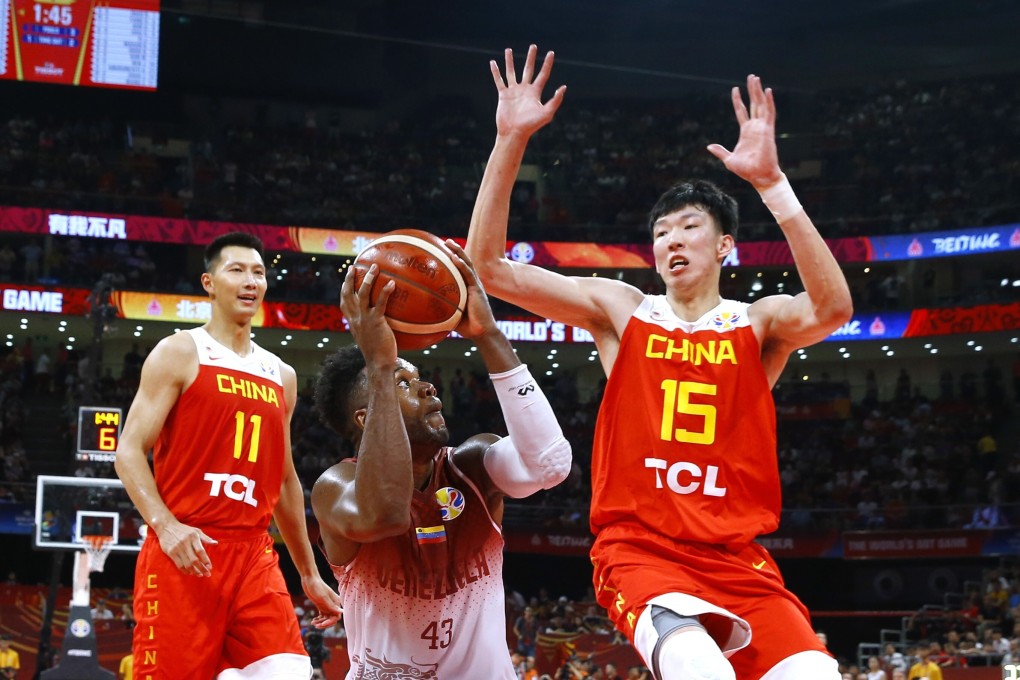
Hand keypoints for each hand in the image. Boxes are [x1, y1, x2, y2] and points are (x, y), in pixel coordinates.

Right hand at [155, 519, 215, 576]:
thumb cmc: (184, 530)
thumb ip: (206, 538)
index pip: (201, 551)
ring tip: (199, 574)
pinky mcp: (171, 553)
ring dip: (194, 571)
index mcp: (193, 537)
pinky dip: (185, 570)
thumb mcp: (196, 531)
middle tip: (207, 574)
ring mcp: (177, 549)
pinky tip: (190, 572)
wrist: (166, 527)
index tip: (210, 567)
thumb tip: (216, 543)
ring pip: (187, 564)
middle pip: (194, 560)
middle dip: (201, 568)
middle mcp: (185, 543)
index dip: (206, 560)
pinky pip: (179, 565)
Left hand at [301, 573, 342, 628]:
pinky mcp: (321, 605)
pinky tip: (313, 621)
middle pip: (331, 619)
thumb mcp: (323, 597)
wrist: (309, 580)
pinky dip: (318, 619)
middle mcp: (333, 604)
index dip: (330, 622)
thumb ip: (332, 606)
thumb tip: (342, 612)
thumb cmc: (316, 586)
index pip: (336, 617)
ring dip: (320, 622)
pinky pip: (322, 616)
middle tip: (316, 626)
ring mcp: (327, 605)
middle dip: (325, 623)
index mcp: (336, 602)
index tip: (322, 624)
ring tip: (313, 623)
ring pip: (326, 618)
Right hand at [340, 264, 396, 364]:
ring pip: (363, 294)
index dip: (344, 288)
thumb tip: (379, 319)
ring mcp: (364, 319)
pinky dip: (385, 292)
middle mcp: (355, 318)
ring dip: (368, 278)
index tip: (347, 276)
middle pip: (348, 293)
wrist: (378, 363)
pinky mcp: (376, 322)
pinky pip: (380, 303)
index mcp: (352, 322)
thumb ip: (369, 326)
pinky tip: (392, 284)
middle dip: (349, 278)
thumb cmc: (377, 353)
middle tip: (354, 266)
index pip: (344, 302)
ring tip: (374, 267)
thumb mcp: (369, 337)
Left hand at [444, 240, 496, 338]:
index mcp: (466, 288)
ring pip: (466, 263)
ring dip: (457, 252)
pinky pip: (468, 274)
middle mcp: (471, 283)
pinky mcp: (477, 289)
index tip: (440, 250)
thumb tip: (421, 309)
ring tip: (448, 242)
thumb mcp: (450, 314)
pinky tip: (454, 257)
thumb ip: (440, 308)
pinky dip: (461, 264)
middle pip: (463, 262)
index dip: (451, 259)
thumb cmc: (467, 327)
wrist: (482, 333)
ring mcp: (475, 285)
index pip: (458, 269)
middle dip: (454, 250)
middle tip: (443, 241)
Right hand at [491, 44, 565, 138]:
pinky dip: (496, 72)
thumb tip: (563, 87)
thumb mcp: (546, 114)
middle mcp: (525, 90)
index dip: (547, 64)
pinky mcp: (503, 95)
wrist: (514, 133)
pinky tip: (493, 62)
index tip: (551, 53)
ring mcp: (513, 91)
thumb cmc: (531, 126)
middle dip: (531, 58)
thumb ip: (555, 101)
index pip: (543, 74)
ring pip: (511, 72)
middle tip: (533, 46)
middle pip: (528, 70)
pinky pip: (499, 80)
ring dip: (510, 61)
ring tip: (508, 50)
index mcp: (535, 93)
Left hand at [706, 74, 783, 188]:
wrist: (758, 176)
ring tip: (756, 78)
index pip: (742, 111)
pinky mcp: (768, 130)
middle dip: (752, 90)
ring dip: (759, 91)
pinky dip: (769, 102)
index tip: (735, 89)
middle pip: (753, 104)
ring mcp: (762, 128)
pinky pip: (769, 113)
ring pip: (761, 105)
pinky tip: (768, 91)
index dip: (738, 100)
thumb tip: (709, 146)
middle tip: (752, 77)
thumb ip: (720, 151)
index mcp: (746, 132)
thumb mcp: (728, 159)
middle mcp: (755, 127)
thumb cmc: (746, 171)